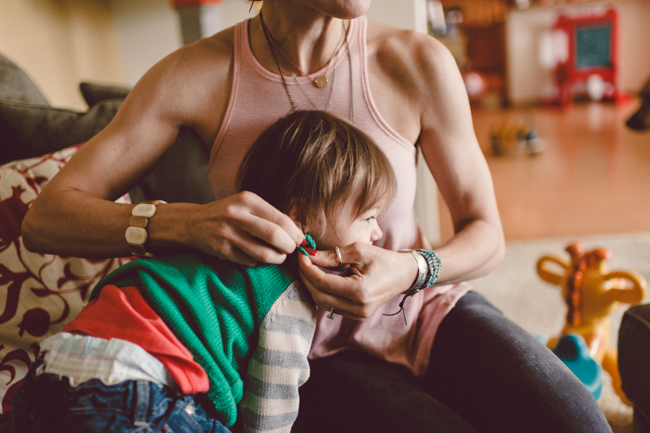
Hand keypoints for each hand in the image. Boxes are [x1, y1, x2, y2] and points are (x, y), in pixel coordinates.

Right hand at [189, 191, 303, 265]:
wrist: (193, 222)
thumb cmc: (228, 213)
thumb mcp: (247, 204)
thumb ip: (270, 215)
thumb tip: (298, 231)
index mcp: (248, 200)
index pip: (281, 220)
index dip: (295, 233)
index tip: (300, 240)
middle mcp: (237, 215)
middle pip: (275, 236)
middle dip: (289, 247)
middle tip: (290, 250)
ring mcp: (228, 234)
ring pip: (264, 254)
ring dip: (277, 258)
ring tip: (278, 256)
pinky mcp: (222, 250)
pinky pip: (251, 262)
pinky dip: (259, 262)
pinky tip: (255, 255)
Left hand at [297, 243, 417, 319]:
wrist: (404, 275)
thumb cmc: (384, 260)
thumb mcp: (359, 251)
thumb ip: (333, 255)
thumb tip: (311, 255)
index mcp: (360, 291)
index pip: (323, 282)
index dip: (308, 269)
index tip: (302, 255)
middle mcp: (358, 308)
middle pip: (319, 296)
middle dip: (306, 278)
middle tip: (301, 261)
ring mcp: (358, 314)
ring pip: (323, 303)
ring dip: (312, 286)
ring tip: (308, 268)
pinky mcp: (357, 315)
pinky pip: (331, 306)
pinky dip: (322, 292)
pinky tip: (319, 278)